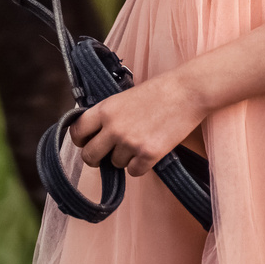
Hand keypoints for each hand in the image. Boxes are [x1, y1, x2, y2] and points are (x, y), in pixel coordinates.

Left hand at [69, 74, 207, 176]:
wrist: (187, 92)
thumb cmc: (159, 91)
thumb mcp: (124, 97)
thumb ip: (108, 114)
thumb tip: (96, 134)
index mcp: (105, 109)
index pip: (77, 131)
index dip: (80, 140)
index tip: (85, 143)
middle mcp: (113, 128)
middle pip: (89, 156)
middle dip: (96, 158)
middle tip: (105, 155)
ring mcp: (130, 143)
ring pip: (115, 164)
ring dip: (124, 158)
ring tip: (139, 142)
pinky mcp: (148, 155)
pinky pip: (134, 172)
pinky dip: (140, 165)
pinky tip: (149, 151)